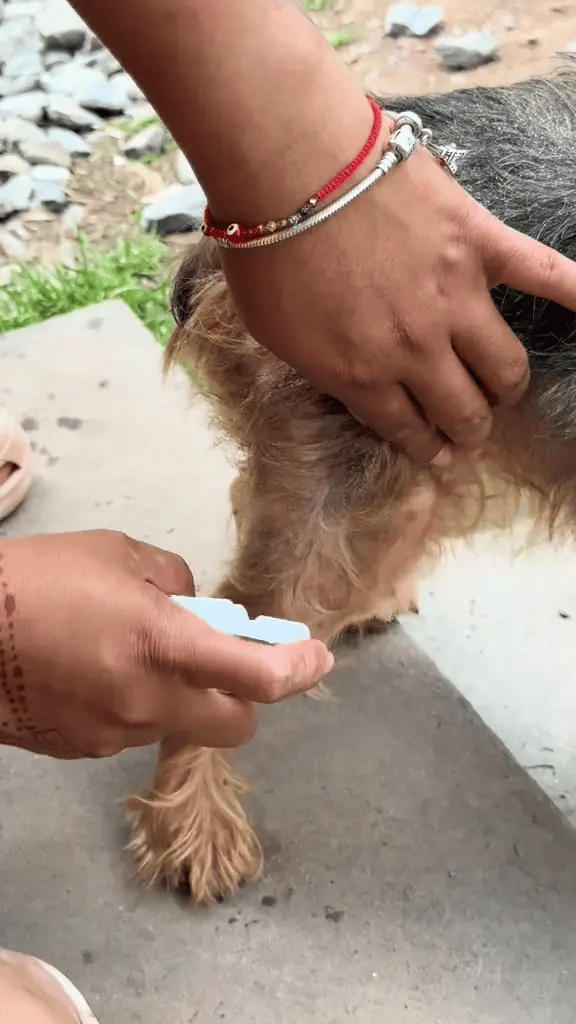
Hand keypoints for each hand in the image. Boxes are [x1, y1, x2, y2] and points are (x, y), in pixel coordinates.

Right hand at [0, 531, 332, 758]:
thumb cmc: (35, 578)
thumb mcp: (115, 554)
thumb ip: (173, 581)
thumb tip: (198, 608)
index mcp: (160, 644)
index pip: (256, 678)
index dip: (297, 671)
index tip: (316, 657)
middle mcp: (146, 701)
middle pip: (235, 726)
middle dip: (243, 699)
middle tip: (221, 662)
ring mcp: (113, 734)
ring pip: (180, 727)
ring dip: (180, 698)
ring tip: (130, 655)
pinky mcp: (83, 752)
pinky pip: (133, 732)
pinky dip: (136, 708)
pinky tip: (95, 675)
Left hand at [222, 141, 575, 463]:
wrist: (290, 165)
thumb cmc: (267, 248)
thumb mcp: (276, 333)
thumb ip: (322, 368)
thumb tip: (353, 385)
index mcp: (360, 374)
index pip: (407, 429)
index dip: (425, 447)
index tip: (436, 454)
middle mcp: (416, 349)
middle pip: (462, 409)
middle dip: (468, 429)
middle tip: (467, 428)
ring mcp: (454, 298)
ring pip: (504, 368)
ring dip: (504, 388)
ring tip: (500, 389)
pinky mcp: (480, 245)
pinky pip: (544, 275)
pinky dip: (574, 293)